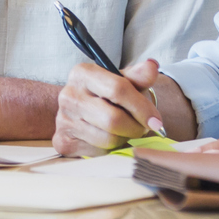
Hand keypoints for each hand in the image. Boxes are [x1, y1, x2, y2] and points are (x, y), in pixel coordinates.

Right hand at [54, 58, 170, 155]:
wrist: (90, 109)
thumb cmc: (112, 94)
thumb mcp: (127, 81)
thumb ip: (140, 75)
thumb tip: (152, 66)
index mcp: (83, 73)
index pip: (118, 89)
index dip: (141, 107)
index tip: (156, 121)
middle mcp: (68, 95)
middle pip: (113, 119)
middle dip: (135, 127)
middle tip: (143, 128)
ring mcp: (63, 119)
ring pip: (107, 138)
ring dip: (124, 138)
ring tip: (126, 130)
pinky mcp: (62, 141)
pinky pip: (97, 152)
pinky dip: (110, 149)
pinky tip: (110, 138)